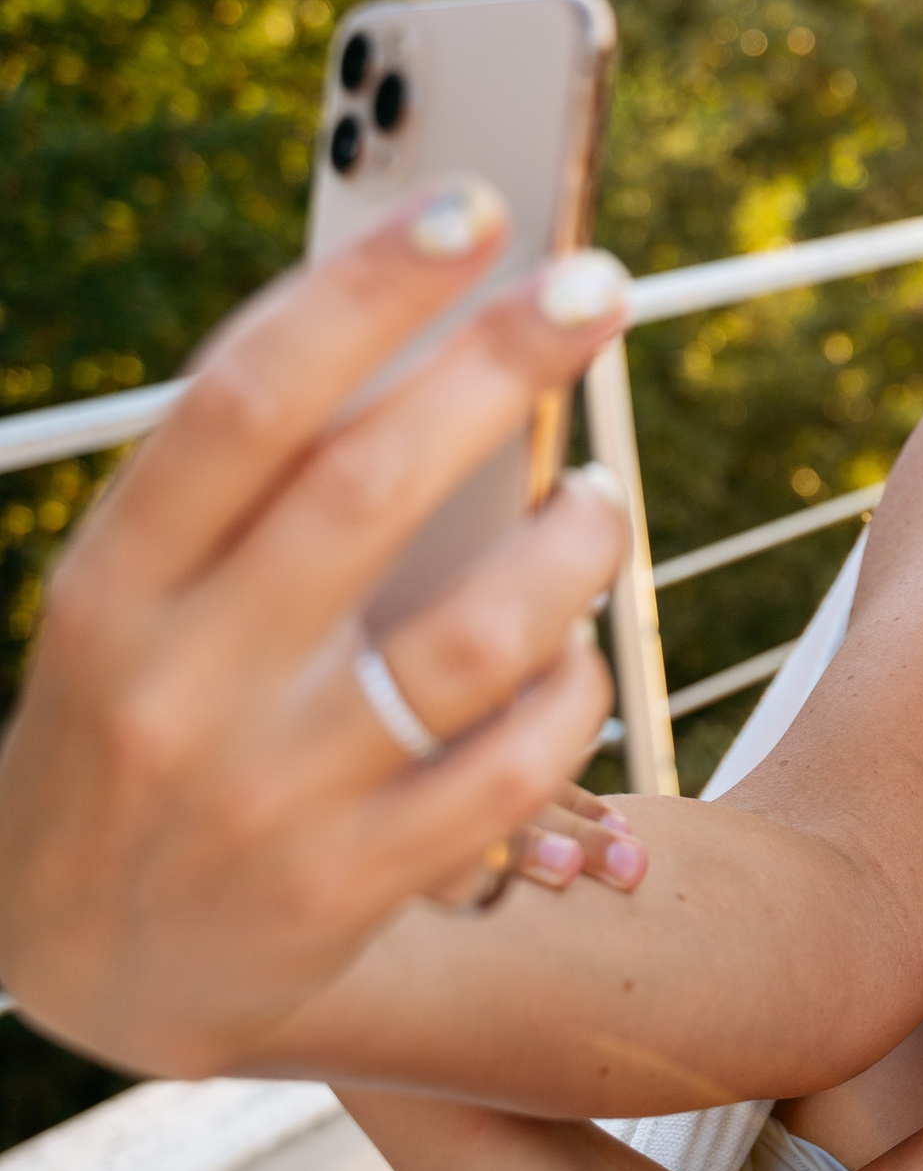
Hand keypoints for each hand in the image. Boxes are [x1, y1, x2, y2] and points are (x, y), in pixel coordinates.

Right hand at [0, 177, 633, 1076]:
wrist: (73, 965)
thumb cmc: (139, 723)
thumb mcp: (140, 607)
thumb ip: (258, 501)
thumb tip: (440, 345)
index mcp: (108, 585)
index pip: (244, 401)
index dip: (365, 291)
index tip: (474, 205)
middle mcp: (176, 684)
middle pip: (371, 488)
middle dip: (501, 368)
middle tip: (599, 289)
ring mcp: (265, 796)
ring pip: (472, 639)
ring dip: (570, 543)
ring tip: (601, 492)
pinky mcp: (346, 893)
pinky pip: (508, 771)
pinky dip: (570, 693)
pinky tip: (582, 651)